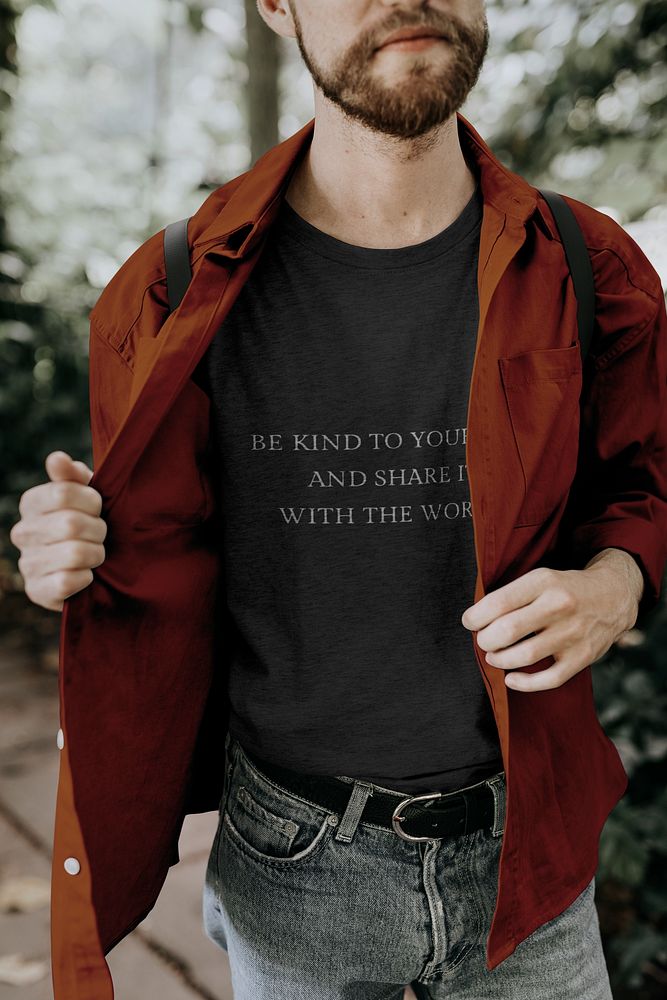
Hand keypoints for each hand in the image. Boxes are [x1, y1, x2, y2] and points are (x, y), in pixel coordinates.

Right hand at [10, 451, 106, 611]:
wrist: (93, 568)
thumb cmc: (90, 523)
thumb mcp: (88, 495)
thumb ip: (73, 476)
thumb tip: (57, 458)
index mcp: (32, 502)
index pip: (64, 492)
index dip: (92, 501)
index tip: (98, 509)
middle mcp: (22, 531)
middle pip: (71, 524)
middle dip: (98, 530)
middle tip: (100, 535)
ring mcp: (27, 563)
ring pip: (74, 553)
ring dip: (96, 554)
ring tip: (94, 554)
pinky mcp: (37, 591)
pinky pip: (69, 581)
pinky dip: (87, 578)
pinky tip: (86, 575)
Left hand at [460, 553, 641, 691]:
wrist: (614, 596)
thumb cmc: (564, 589)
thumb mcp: (540, 578)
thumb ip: (512, 595)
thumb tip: (475, 620)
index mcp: (544, 582)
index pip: (498, 602)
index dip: (475, 617)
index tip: (470, 622)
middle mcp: (559, 606)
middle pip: (508, 630)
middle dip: (485, 639)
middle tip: (483, 640)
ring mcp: (573, 633)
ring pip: (525, 655)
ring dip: (500, 659)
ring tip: (494, 655)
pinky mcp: (583, 657)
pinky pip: (549, 678)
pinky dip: (525, 683)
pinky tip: (511, 678)